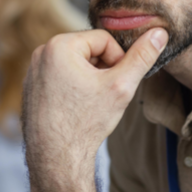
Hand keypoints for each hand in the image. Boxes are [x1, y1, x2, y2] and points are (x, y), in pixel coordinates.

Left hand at [22, 28, 167, 180]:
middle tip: (104, 96)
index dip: (118, 61)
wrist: (56, 158)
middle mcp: (41, 53)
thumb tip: (159, 33)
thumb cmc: (85, 123)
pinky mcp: (32, 86)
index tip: (116, 85)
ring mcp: (33, 70)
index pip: (104, 39)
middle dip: (102, 70)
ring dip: (90, 79)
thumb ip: (141, 57)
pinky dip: (73, 88)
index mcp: (59, 45)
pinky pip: (61, 77)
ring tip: (90, 104)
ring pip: (76, 64)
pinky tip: (76, 109)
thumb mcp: (120, 86)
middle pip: (88, 50)